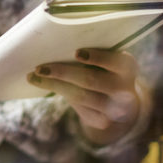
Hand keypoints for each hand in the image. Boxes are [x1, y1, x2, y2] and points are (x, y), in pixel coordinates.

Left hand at [26, 48, 141, 146]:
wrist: (120, 100)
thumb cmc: (106, 69)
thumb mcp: (107, 59)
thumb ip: (92, 51)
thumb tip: (57, 42)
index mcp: (128, 67)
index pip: (115, 61)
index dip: (97, 57)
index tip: (76, 53)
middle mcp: (125, 89)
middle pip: (90, 80)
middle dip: (62, 72)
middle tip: (40, 67)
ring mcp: (114, 109)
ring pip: (80, 96)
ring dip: (54, 85)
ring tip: (34, 76)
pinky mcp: (102, 121)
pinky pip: (77, 107)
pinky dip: (58, 93)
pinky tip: (43, 85)